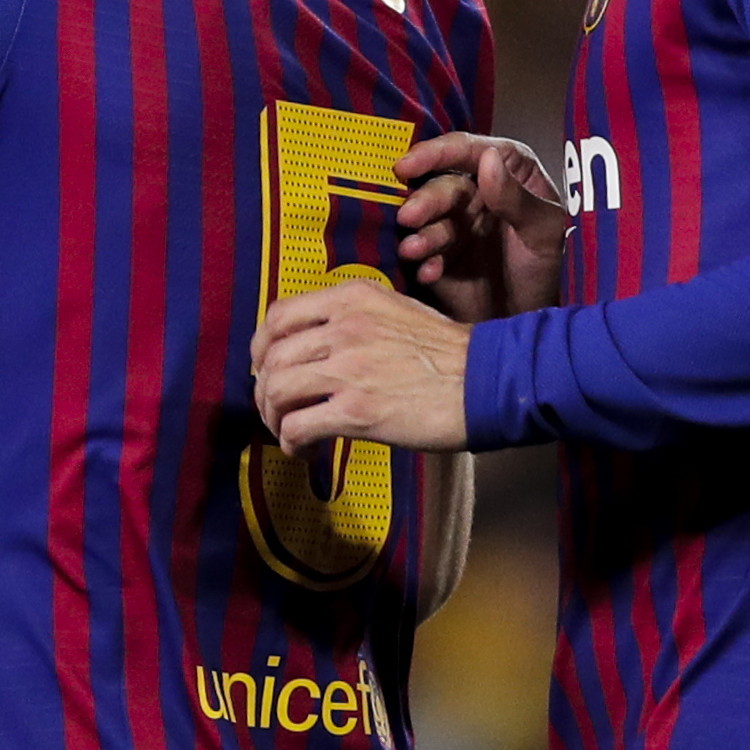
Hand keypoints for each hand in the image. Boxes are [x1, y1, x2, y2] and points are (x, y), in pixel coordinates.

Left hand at [251, 278, 471, 453]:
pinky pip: (298, 427)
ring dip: (273, 418)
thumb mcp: (395, 310)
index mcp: (351, 298)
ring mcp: (348, 369)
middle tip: (275, 409)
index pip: (280, 315)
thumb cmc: (448, 352)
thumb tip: (316, 345)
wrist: (486, 380)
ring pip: (276, 390)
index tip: (267, 367)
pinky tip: (304, 451)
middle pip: (272, 357)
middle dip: (264, 388)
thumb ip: (353, 318)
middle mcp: (343, 327)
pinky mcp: (357, 411)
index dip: (263, 345)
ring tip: (287, 433)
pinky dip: (291, 443)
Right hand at [393, 132, 569, 321]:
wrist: (534, 319)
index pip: (470, 151)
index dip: (437, 153)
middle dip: (425, 200)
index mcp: (508, 173)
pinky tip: (429, 272)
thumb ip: (517, 197)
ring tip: (414, 249)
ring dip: (421, 233)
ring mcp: (456, 223)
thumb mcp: (545, 231)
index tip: (409, 164)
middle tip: (410, 216)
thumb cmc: (548, 268)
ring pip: (429, 219)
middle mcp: (477, 192)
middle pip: (443, 185)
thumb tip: (488, 158)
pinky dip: (424, 262)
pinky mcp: (440, 255)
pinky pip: (425, 254)